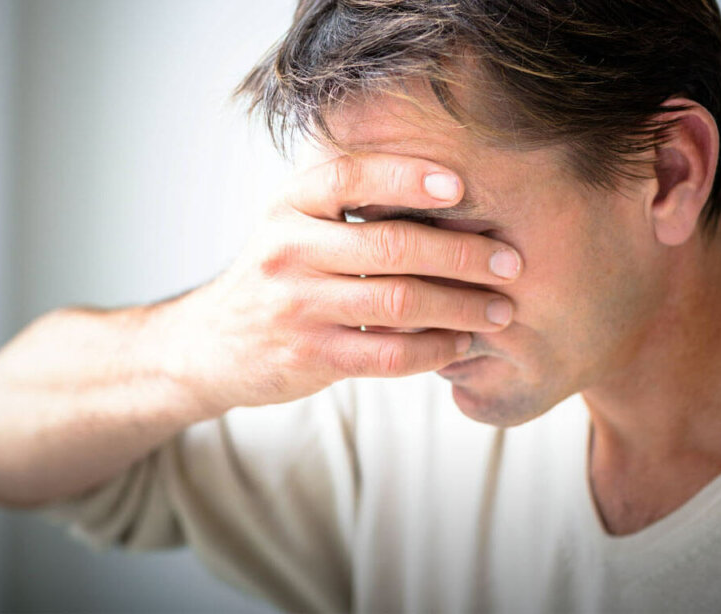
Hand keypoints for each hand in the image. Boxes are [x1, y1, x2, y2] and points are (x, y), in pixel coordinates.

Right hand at [158, 153, 521, 411]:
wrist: (210, 345)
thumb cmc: (275, 277)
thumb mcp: (292, 228)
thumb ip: (346, 210)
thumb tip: (449, 196)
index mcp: (289, 206)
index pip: (352, 176)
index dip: (409, 177)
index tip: (462, 187)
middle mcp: (288, 249)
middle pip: (391, 244)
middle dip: (462, 253)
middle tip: (510, 262)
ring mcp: (296, 306)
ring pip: (398, 303)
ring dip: (461, 307)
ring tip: (500, 309)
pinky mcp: (307, 357)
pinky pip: (387, 355)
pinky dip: (433, 350)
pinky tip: (459, 344)